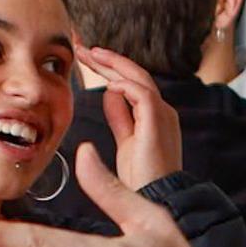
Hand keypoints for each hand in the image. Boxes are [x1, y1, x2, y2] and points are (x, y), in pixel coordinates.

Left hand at [76, 43, 181, 188]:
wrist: (156, 200)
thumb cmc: (143, 178)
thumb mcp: (126, 141)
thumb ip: (120, 117)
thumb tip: (109, 94)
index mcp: (155, 115)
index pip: (132, 83)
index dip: (110, 69)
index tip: (88, 58)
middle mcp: (162, 111)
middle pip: (135, 75)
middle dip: (108, 59)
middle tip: (83, 47)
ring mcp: (162, 115)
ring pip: (139, 78)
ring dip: (113, 65)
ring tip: (91, 55)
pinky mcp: (158, 123)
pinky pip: (142, 95)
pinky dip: (124, 86)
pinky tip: (106, 84)